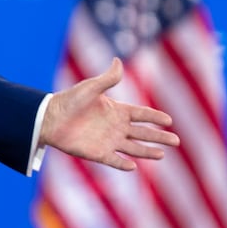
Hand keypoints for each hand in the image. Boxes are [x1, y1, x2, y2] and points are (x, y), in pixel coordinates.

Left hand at [39, 57, 178, 171]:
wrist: (50, 117)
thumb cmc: (69, 100)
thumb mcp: (91, 87)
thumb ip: (108, 78)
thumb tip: (118, 60)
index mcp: (116, 110)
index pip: (141, 114)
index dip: (155, 117)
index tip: (170, 120)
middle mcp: (115, 127)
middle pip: (143, 133)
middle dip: (159, 137)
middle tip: (176, 141)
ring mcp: (107, 141)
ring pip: (133, 148)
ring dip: (147, 152)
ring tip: (162, 155)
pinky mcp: (97, 153)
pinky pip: (114, 161)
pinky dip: (123, 164)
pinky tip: (134, 167)